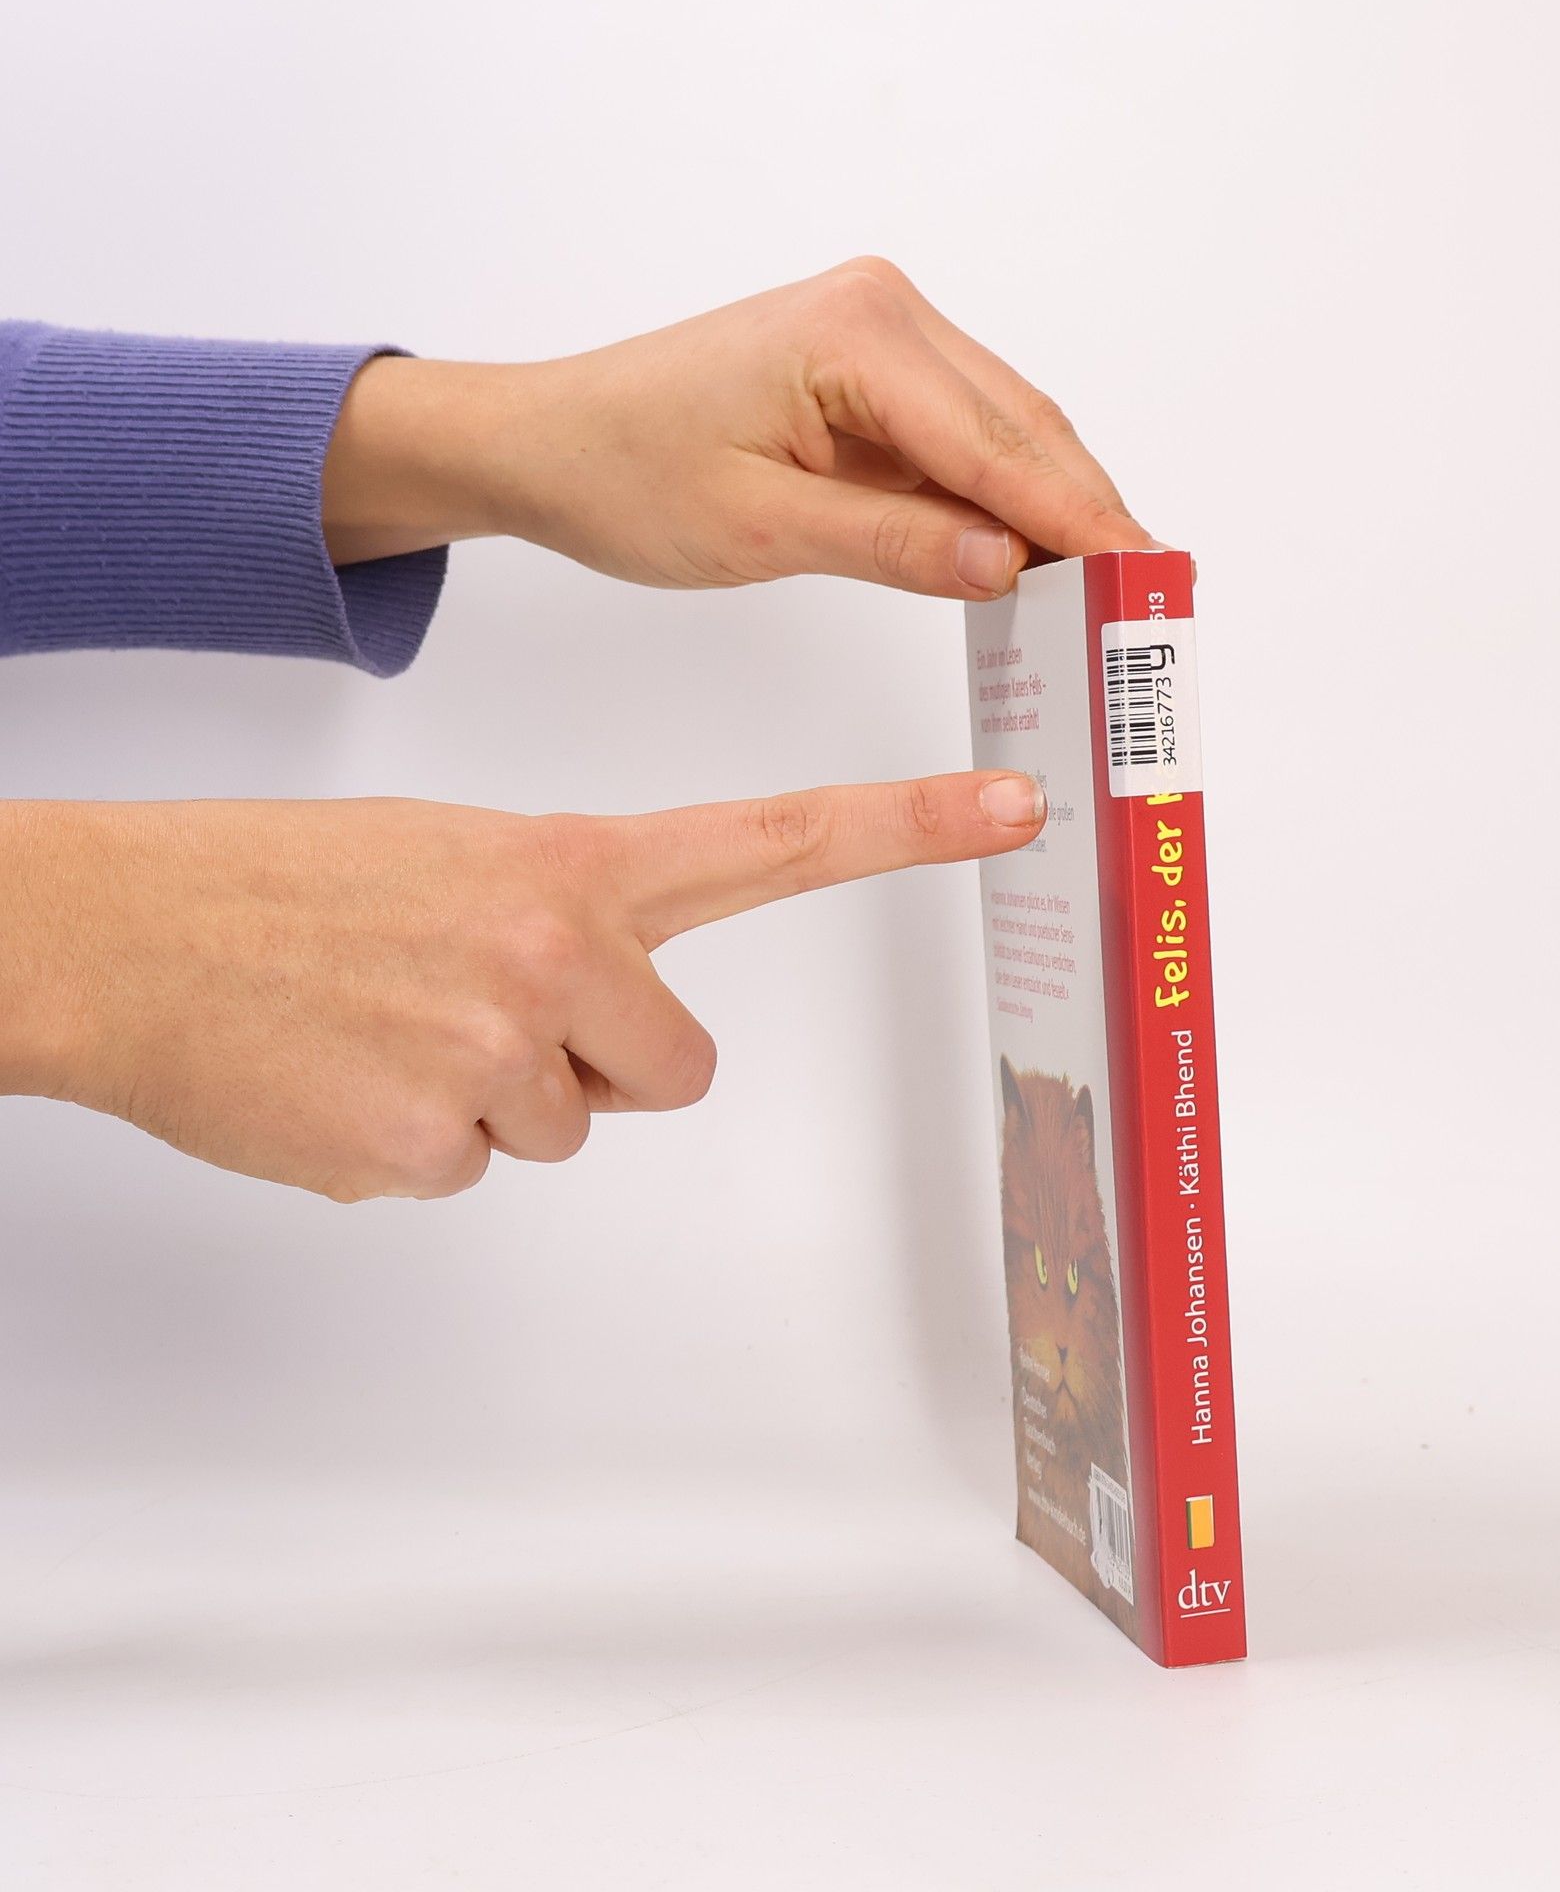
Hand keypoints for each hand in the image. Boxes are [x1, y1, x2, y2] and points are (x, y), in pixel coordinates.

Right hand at [0, 771, 1044, 1200]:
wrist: (126, 932)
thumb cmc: (290, 888)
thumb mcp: (458, 857)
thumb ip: (569, 919)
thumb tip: (617, 1023)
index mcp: (573, 863)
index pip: (774, 840)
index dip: (907, 825)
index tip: (1014, 807)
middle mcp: (560, 951)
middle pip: (675, 1068)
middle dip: (602, 1064)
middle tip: (480, 1013)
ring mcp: (499, 1053)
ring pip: (570, 1127)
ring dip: (500, 1102)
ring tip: (394, 1035)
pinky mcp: (430, 1147)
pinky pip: (477, 1170)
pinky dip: (422, 1144)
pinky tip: (349, 1084)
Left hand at [321, 257, 1154, 597]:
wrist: (553, 442)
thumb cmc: (626, 474)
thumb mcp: (761, 529)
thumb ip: (894, 544)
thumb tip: (1008, 567)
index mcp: (857, 335)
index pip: (997, 445)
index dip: (1079, 521)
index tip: (1145, 580)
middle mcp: (884, 314)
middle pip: (1023, 430)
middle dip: (1088, 516)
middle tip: (1152, 601)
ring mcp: (884, 337)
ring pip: (1007, 434)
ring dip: (1055, 510)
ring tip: (1112, 593)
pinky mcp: (876, 374)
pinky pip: (965, 443)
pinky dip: (1005, 502)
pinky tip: (1039, 560)